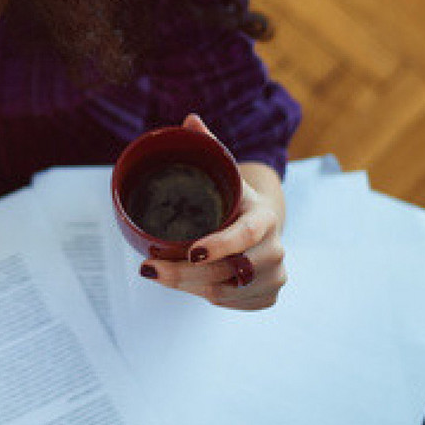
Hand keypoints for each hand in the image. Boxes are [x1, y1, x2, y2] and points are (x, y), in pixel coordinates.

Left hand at [138, 113, 287, 309]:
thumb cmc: (235, 202)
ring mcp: (275, 277)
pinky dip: (205, 296)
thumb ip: (209, 148)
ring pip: (223, 292)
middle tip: (149, 269)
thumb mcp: (225, 175)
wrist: (263, 228)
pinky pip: (229, 305)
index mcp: (265, 218)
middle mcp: (276, 250)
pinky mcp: (268, 297)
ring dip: (189, 286)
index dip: (219, 245)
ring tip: (163, 274)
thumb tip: (190, 120)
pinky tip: (192, 284)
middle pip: (226, 271)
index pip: (244, 236)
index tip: (190, 250)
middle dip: (183, 273)